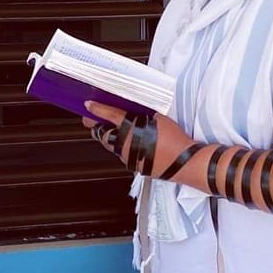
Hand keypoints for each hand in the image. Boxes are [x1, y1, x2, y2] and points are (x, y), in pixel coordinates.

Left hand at [82, 101, 198, 178]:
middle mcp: (124, 145)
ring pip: (113, 146)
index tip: (89, 106)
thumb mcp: (158, 118)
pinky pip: (125, 155)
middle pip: (103, 135)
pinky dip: (127, 148)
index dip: (97, 109)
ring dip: (114, 139)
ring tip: (122, 132)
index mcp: (130, 129)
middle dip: (100, 127)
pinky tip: (137, 145)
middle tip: (100, 119)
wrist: (184, 161)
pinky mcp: (134, 166)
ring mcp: (128, 157)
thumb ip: (142, 115)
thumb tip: (134, 112)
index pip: (109, 116)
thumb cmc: (174, 139)